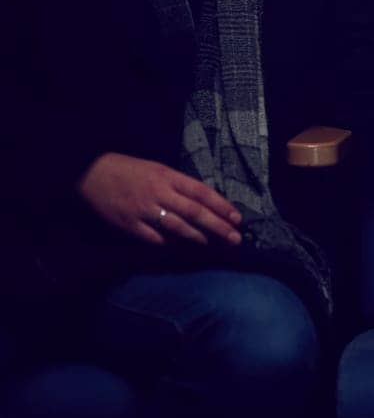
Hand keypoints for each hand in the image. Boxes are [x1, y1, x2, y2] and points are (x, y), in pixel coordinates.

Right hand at [77, 153, 242, 246]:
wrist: (91, 172)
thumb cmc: (130, 169)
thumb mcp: (159, 169)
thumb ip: (180, 185)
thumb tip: (204, 203)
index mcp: (169, 177)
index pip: (202, 192)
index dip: (221, 206)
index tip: (237, 218)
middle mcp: (159, 193)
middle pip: (195, 212)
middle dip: (218, 226)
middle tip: (235, 238)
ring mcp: (143, 210)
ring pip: (177, 226)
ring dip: (197, 237)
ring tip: (212, 243)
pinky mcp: (128, 224)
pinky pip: (152, 237)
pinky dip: (167, 243)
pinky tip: (178, 248)